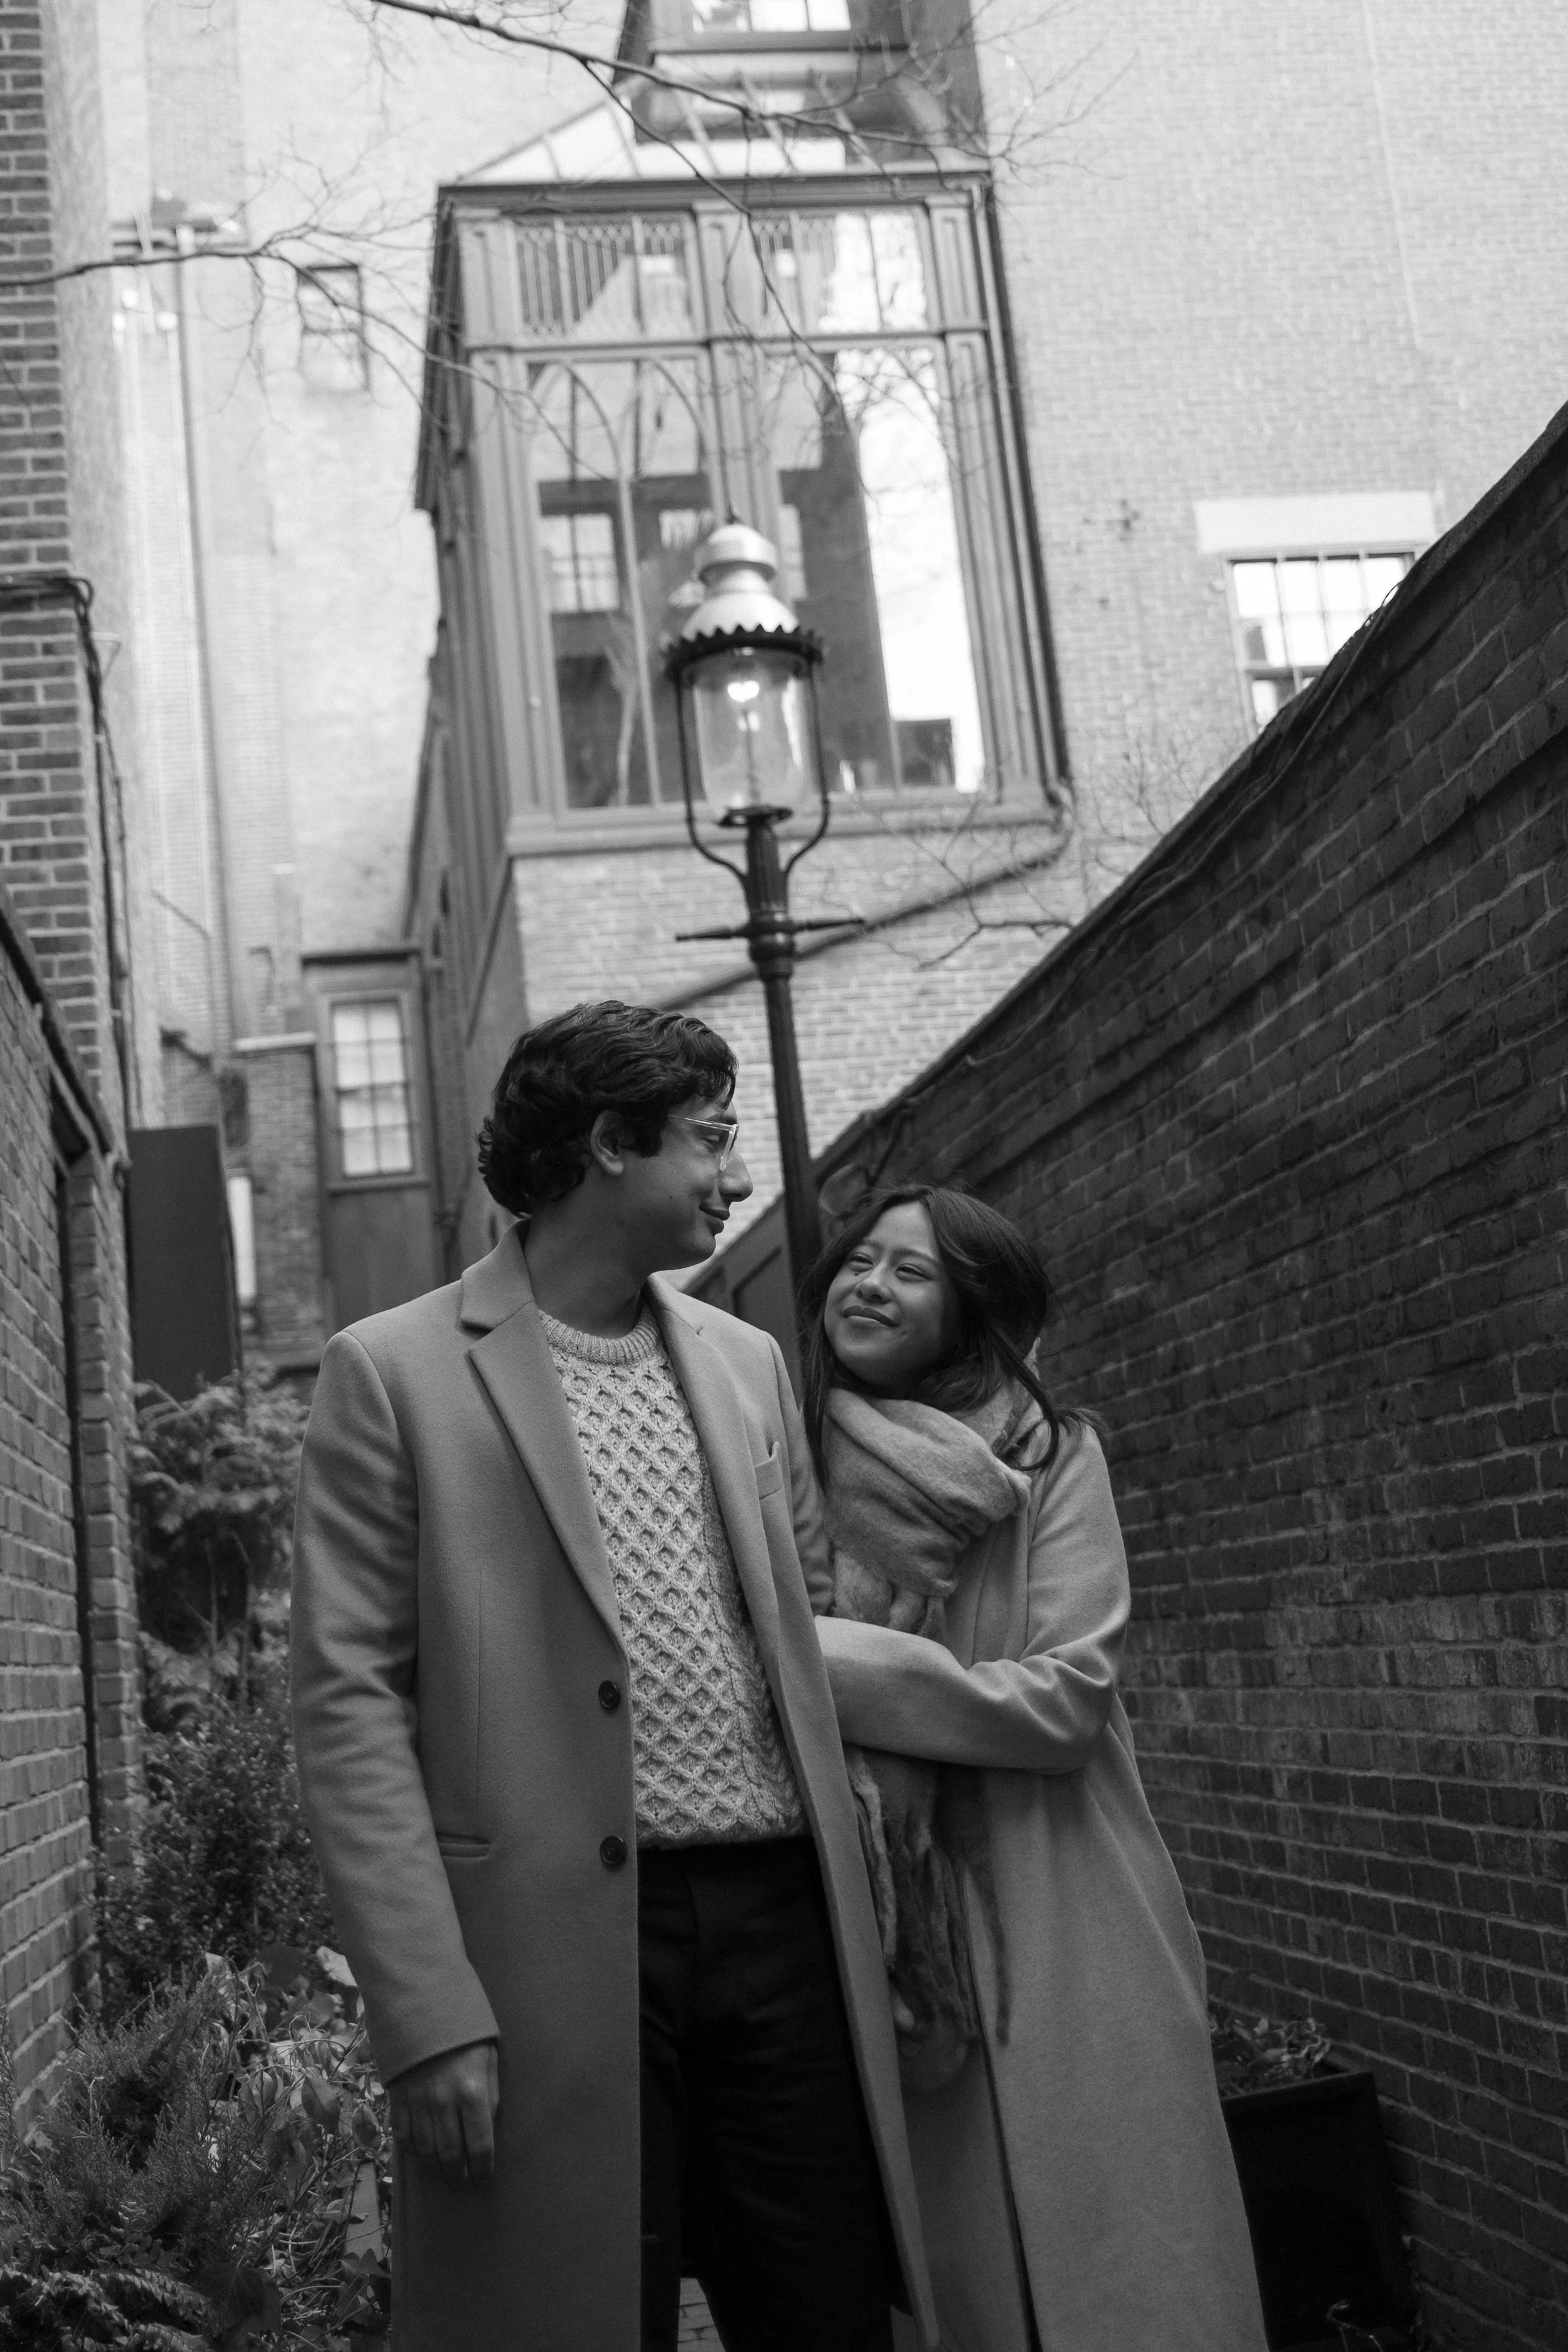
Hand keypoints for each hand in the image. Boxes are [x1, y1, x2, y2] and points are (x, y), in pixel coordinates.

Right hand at [388, 2039, 499, 2183]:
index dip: (483, 2169)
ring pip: (425, 2151)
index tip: (483, 2177)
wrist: (423, 2006)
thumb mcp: (489, 2058)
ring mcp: (417, 2102)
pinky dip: (413, 2149)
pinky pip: (403, 2137)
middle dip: (459, 2173)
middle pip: (451, 2156)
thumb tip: (487, 2128)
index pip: (480, 2146)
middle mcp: (444, 2103)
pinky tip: (422, 2149)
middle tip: (464, 2178)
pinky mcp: (397, 2098)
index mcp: (472, 2092)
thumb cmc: (464, 2033)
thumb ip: (490, 2095)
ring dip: (436, 2165)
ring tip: (445, 2167)